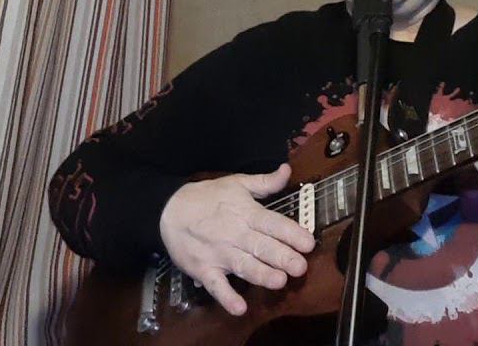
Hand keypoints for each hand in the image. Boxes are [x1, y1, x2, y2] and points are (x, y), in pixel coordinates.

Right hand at [159, 163, 314, 315]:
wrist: (168, 210)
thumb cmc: (206, 197)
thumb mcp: (236, 183)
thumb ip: (264, 181)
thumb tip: (287, 170)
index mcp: (246, 213)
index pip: (273, 223)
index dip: (291, 233)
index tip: (308, 243)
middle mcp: (235, 234)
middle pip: (262, 247)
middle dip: (282, 257)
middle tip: (300, 267)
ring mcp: (219, 254)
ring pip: (244, 266)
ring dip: (261, 274)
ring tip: (279, 281)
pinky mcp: (204, 270)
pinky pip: (216, 286)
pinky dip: (226, 297)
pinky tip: (239, 308)